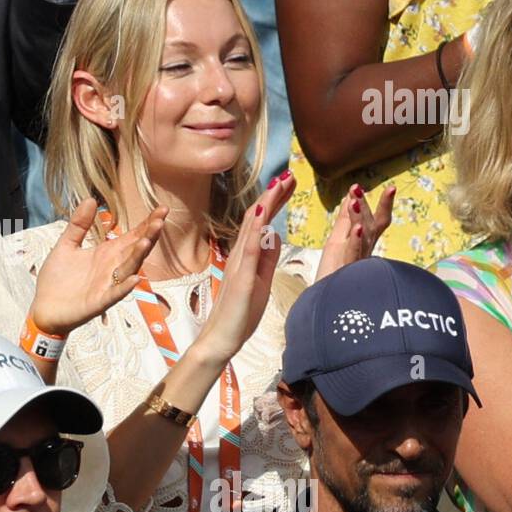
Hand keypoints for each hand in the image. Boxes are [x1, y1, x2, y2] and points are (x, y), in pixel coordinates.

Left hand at [29, 197, 165, 334]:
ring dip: (138, 256)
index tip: (162, 209)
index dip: (147, 224)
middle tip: (159, 220)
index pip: (132, 236)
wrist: (43, 307)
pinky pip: (114, 294)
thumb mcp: (66, 245)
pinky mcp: (98, 302)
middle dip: (148, 235)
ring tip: (146, 241)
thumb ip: (79, 224)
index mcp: (106, 253)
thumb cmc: (56, 279)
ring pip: (128, 269)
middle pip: (135, 250)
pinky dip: (124, 287)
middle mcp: (111, 268)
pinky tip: (134, 278)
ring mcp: (107, 286)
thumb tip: (90, 199)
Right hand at [191, 172, 295, 364]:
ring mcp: (239, 263)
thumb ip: (267, 259)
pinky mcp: (241, 276)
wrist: (222, 337)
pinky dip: (257, 228)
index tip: (289, 184)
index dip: (276, 201)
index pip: (263, 221)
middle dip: (274, 194)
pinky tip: (263, 212)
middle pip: (257, 216)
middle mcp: (240, 254)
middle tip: (289, 174)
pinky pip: (249, 248)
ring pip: (252, 226)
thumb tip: (275, 236)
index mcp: (248, 255)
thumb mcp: (261, 281)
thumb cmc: (241, 313)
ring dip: (266, 202)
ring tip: (279, 183)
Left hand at [315, 183, 394, 280]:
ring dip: (360, 217)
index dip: (384, 205)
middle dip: (370, 206)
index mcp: (364, 245)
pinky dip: (356, 241)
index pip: (378, 222)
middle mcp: (365, 252)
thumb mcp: (340, 243)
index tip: (391, 188)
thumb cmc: (335, 276)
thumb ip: (346, 222)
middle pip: (373, 226)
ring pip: (362, 237)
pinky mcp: (347, 273)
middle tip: (358, 187)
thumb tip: (351, 198)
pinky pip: (353, 255)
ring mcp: (357, 262)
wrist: (330, 310)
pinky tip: (356, 229)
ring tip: (355, 199)